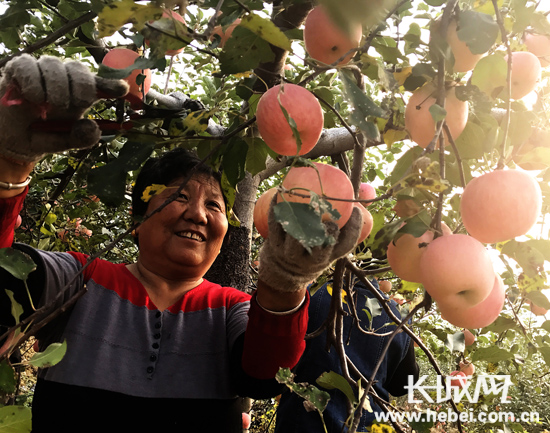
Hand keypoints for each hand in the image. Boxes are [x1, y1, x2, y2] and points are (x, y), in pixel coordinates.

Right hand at [0, 54, 128, 162]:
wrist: (8, 138)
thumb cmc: (40, 136)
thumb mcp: (62, 142)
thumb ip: (80, 138)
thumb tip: (94, 128)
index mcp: (80, 96)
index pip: (99, 85)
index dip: (111, 85)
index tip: (122, 90)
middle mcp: (63, 80)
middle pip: (78, 69)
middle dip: (81, 85)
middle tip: (74, 103)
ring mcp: (41, 72)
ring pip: (54, 64)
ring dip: (56, 85)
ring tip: (49, 105)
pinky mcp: (19, 69)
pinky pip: (28, 65)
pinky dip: (32, 81)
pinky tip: (33, 98)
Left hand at [258, 201, 362, 292]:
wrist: (283, 271)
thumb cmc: (313, 249)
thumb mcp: (329, 245)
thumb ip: (343, 224)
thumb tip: (359, 198)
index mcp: (329, 256)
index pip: (346, 245)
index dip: (353, 229)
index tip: (355, 209)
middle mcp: (312, 259)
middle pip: (321, 247)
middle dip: (326, 231)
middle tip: (330, 211)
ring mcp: (292, 254)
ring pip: (296, 238)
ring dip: (299, 219)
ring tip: (302, 201)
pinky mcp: (275, 246)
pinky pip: (275, 227)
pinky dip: (276, 211)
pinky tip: (278, 194)